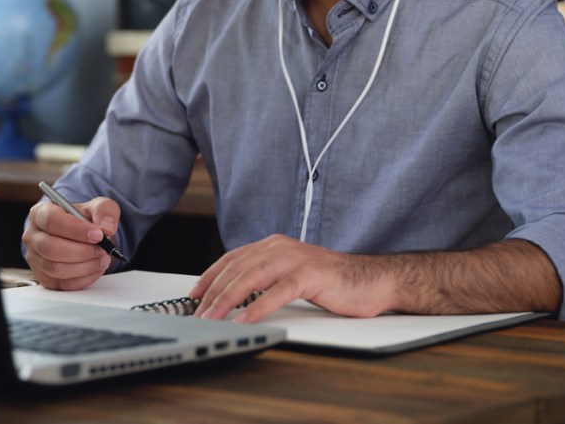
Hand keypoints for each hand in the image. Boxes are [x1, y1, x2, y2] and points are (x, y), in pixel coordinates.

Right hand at [22, 196, 120, 290]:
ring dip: (85, 266)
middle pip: (51, 248)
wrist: (81, 236)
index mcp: (40, 213)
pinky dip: (84, 278)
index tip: (98, 234)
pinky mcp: (45, 278)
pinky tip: (96, 268)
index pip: (51, 220)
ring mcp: (36, 259)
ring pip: (56, 269)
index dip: (75, 229)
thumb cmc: (82, 220)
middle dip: (82, 251)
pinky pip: (63, 284)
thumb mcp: (96, 207)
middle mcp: (33, 236)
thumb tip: (106, 227)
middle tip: (102, 249)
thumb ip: (104, 210)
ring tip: (102, 258)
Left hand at [189, 234, 391, 321]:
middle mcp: (280, 247)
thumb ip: (266, 277)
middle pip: (237, 268)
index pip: (232, 258)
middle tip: (198, 313)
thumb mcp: (290, 274)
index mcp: (273, 245)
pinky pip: (278, 292)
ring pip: (252, 277)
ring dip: (228, 299)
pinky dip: (258, 307)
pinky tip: (246, 319)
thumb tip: (234, 296)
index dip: (210, 276)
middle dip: (213, 292)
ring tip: (214, 317)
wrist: (371, 279)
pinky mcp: (310, 276)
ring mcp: (295, 259)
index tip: (193, 295)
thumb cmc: (331, 282)